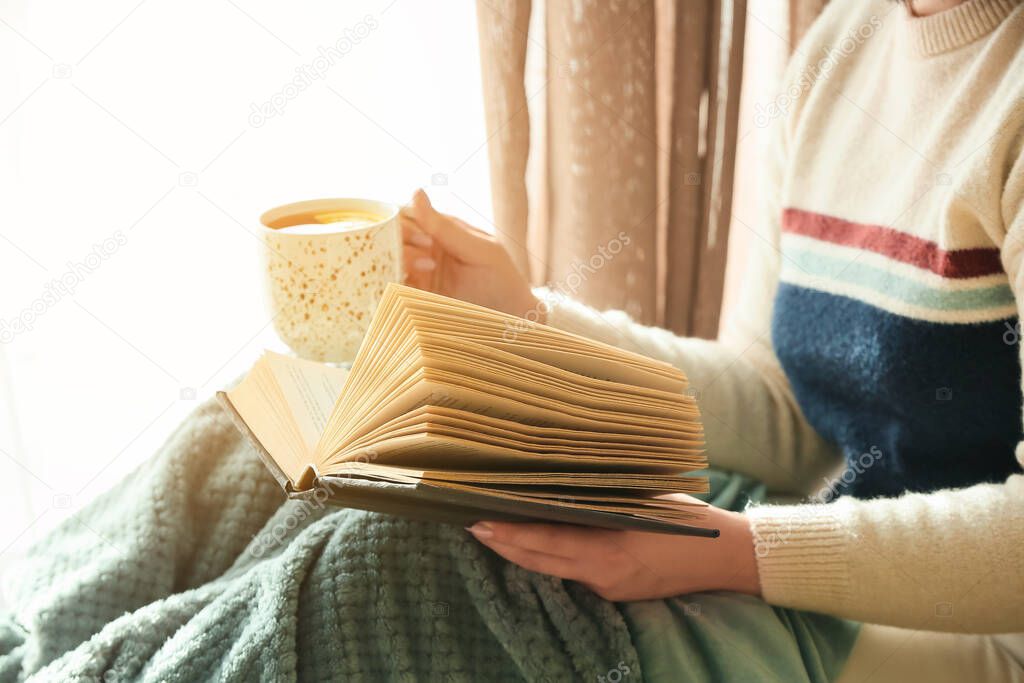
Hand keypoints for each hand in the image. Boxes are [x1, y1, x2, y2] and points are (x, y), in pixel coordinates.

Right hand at [400, 189, 541, 319]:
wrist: (510, 319)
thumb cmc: (501, 280)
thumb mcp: (479, 250)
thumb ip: (446, 227)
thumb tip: (416, 192)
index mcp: (438, 229)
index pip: (405, 214)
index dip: (405, 222)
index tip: (425, 240)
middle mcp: (423, 248)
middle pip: (390, 235)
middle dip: (400, 243)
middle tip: (427, 260)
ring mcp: (416, 272)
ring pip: (387, 259)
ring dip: (400, 263)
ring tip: (429, 272)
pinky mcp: (414, 295)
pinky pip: (391, 285)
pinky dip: (392, 283)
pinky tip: (412, 287)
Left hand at [466, 497, 760, 601]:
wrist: (725, 557)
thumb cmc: (689, 519)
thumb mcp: (646, 498)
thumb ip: (605, 495)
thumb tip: (563, 478)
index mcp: (610, 548)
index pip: (545, 542)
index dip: (510, 534)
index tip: (480, 521)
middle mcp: (603, 575)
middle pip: (539, 563)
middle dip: (504, 545)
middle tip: (472, 526)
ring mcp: (608, 588)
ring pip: (552, 572)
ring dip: (521, 554)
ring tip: (492, 533)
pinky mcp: (615, 592)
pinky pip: (571, 575)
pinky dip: (547, 560)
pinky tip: (532, 545)